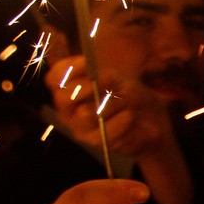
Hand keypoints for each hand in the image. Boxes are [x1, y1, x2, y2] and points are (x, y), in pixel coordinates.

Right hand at [45, 52, 172, 159]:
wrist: (150, 121)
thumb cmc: (129, 96)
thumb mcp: (118, 79)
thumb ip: (103, 76)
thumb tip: (94, 75)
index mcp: (69, 90)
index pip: (53, 78)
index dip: (67, 69)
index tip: (86, 61)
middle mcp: (68, 110)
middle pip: (61, 99)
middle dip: (83, 87)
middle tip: (104, 83)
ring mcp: (79, 127)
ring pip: (85, 114)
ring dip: (110, 104)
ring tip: (126, 102)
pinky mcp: (95, 142)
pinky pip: (103, 131)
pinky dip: (120, 121)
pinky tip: (129, 116)